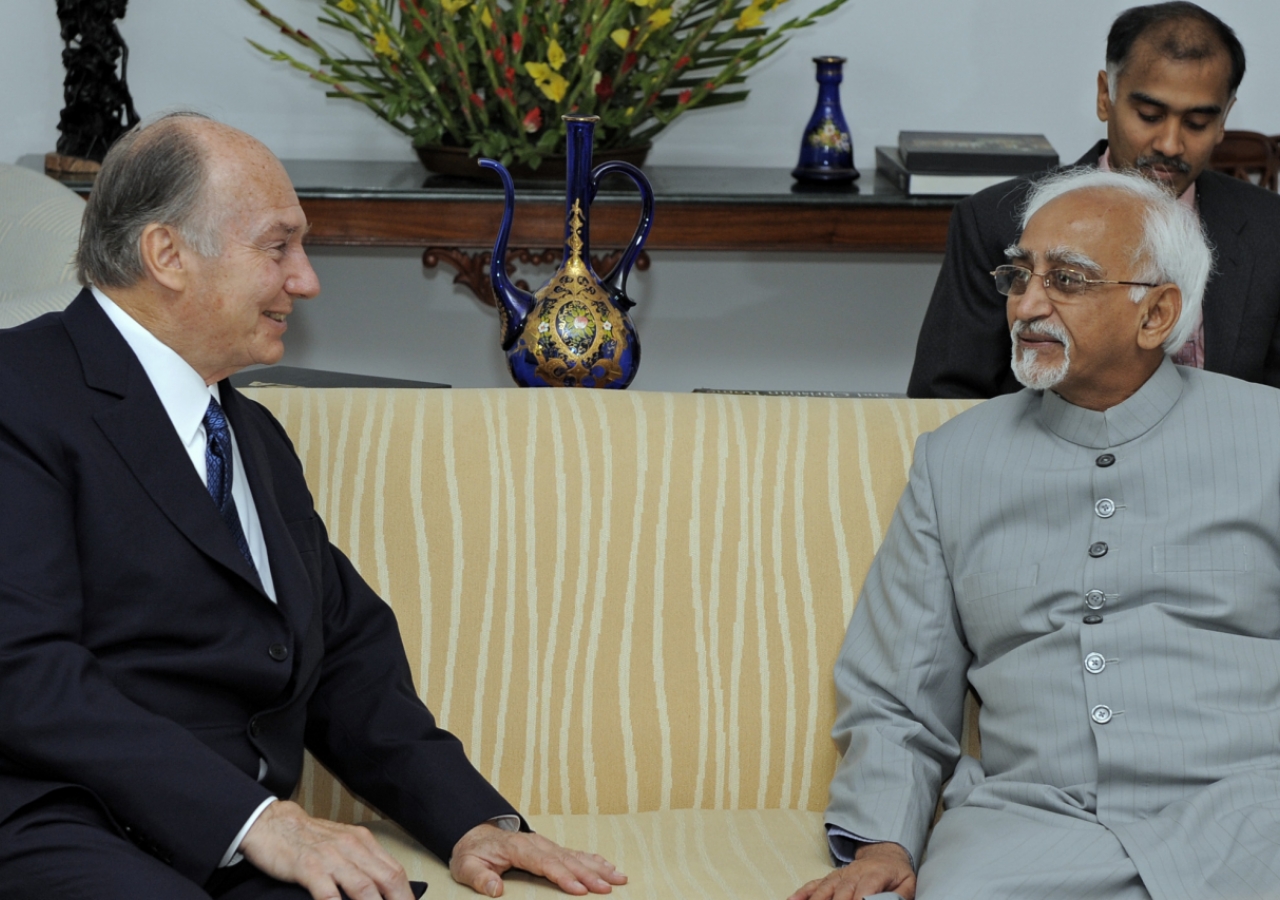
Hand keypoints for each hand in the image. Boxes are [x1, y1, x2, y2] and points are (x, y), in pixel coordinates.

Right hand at [238, 800, 413, 899]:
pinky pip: (328, 893)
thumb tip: (382, 888)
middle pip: (387, 880)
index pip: (395, 871)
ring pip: (364, 887)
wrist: (273, 823)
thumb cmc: (308, 837)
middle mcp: (352, 847)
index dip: (406, 895)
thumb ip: (361, 863)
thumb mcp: (341, 844)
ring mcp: (331, 857)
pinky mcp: (308, 867)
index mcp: (363, 842)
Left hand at [449, 823, 627, 896]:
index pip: (545, 864)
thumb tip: (496, 890)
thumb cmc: (472, 853)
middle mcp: (536, 843)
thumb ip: (479, 878)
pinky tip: (608, 866)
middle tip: (608, 888)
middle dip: (589, 875)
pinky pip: (575, 853)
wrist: (474, 834)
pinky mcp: (549, 849)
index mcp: (518, 848)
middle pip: (566, 860)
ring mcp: (545, 844)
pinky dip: (593, 859)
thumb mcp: (466, 867)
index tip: (580, 890)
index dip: (563, 877)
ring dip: (597, 867)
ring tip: (618, 877)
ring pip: (575, 856)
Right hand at [787, 842, 914, 899]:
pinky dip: (803, 893)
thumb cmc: (897, 874)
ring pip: (825, 889)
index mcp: (874, 875)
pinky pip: (814, 884)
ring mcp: (840, 875)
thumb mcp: (907, 884)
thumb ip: (898, 897)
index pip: (863, 892)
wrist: (885, 853)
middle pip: (841, 893)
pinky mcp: (831, 878)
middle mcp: (853, 874)